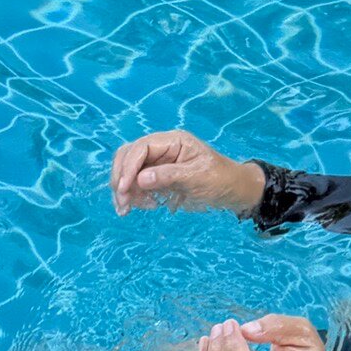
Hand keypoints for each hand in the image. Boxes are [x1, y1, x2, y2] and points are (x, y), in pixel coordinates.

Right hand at [111, 130, 265, 216]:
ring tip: (129, 209)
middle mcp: (162, 149)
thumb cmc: (219, 179)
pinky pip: (135, 185)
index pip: (141, 148)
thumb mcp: (196, 177)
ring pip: (128, 172)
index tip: (124, 190)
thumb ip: (168, 176)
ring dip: (124, 191)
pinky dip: (133, 197)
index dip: (128, 168)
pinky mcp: (156, 178)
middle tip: (123, 204)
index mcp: (173, 141)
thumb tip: (139, 180)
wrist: (230, 191)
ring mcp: (157, 163)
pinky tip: (143, 206)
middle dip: (121, 179)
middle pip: (127, 157)